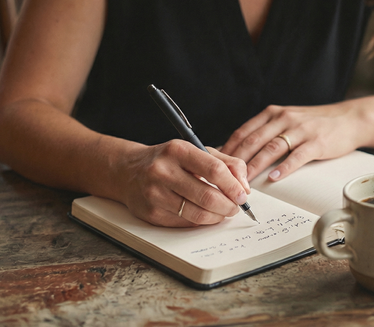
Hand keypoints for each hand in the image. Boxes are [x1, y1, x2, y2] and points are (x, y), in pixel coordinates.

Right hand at [121, 140, 249, 226]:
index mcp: (178, 150)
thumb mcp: (197, 151)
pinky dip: (201, 221)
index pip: (214, 170)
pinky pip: (185, 223)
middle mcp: (163, 171)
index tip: (242, 195)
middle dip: (228, 206)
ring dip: (217, 217)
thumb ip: (227, 164)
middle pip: (207, 196)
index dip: (233, 186)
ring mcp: (154, 194)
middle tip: (235, 207)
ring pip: (197, 214)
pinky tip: (204, 214)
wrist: (129, 171)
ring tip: (223, 212)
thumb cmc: (170, 160)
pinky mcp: (151, 213)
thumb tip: (245, 187)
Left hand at [221, 102, 363, 180]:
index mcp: (273, 114)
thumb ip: (265, 132)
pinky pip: (297, 157)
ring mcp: (300, 130)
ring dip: (255, 166)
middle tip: (225, 178)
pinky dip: (284, 168)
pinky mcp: (316, 142)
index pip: (244, 131)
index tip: (216, 164)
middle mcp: (284, 119)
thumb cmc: (314, 124)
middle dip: (237, 161)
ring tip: (244, 181)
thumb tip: (239, 151)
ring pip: (271, 149)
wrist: (349, 119)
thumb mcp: (287, 120)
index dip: (228, 149)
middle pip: (254, 141)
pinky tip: (274, 179)